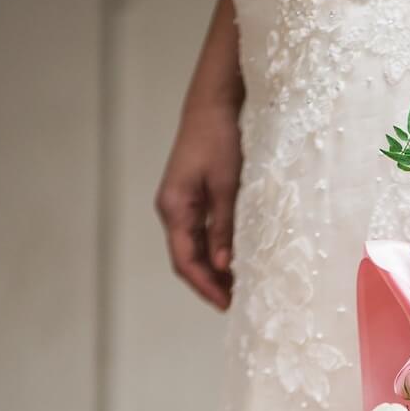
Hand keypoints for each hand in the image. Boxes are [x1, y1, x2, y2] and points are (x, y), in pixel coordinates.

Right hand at [155, 100, 242, 310]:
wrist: (212, 106)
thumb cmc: (220, 139)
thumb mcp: (227, 186)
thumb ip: (224, 226)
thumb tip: (223, 265)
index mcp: (175, 207)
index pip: (185, 260)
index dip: (205, 285)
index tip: (226, 304)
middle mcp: (172, 209)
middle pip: (187, 258)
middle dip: (209, 283)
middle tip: (236, 303)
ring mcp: (180, 205)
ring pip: (193, 248)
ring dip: (212, 269)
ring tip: (237, 288)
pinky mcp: (191, 199)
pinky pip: (200, 234)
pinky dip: (214, 251)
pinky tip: (232, 261)